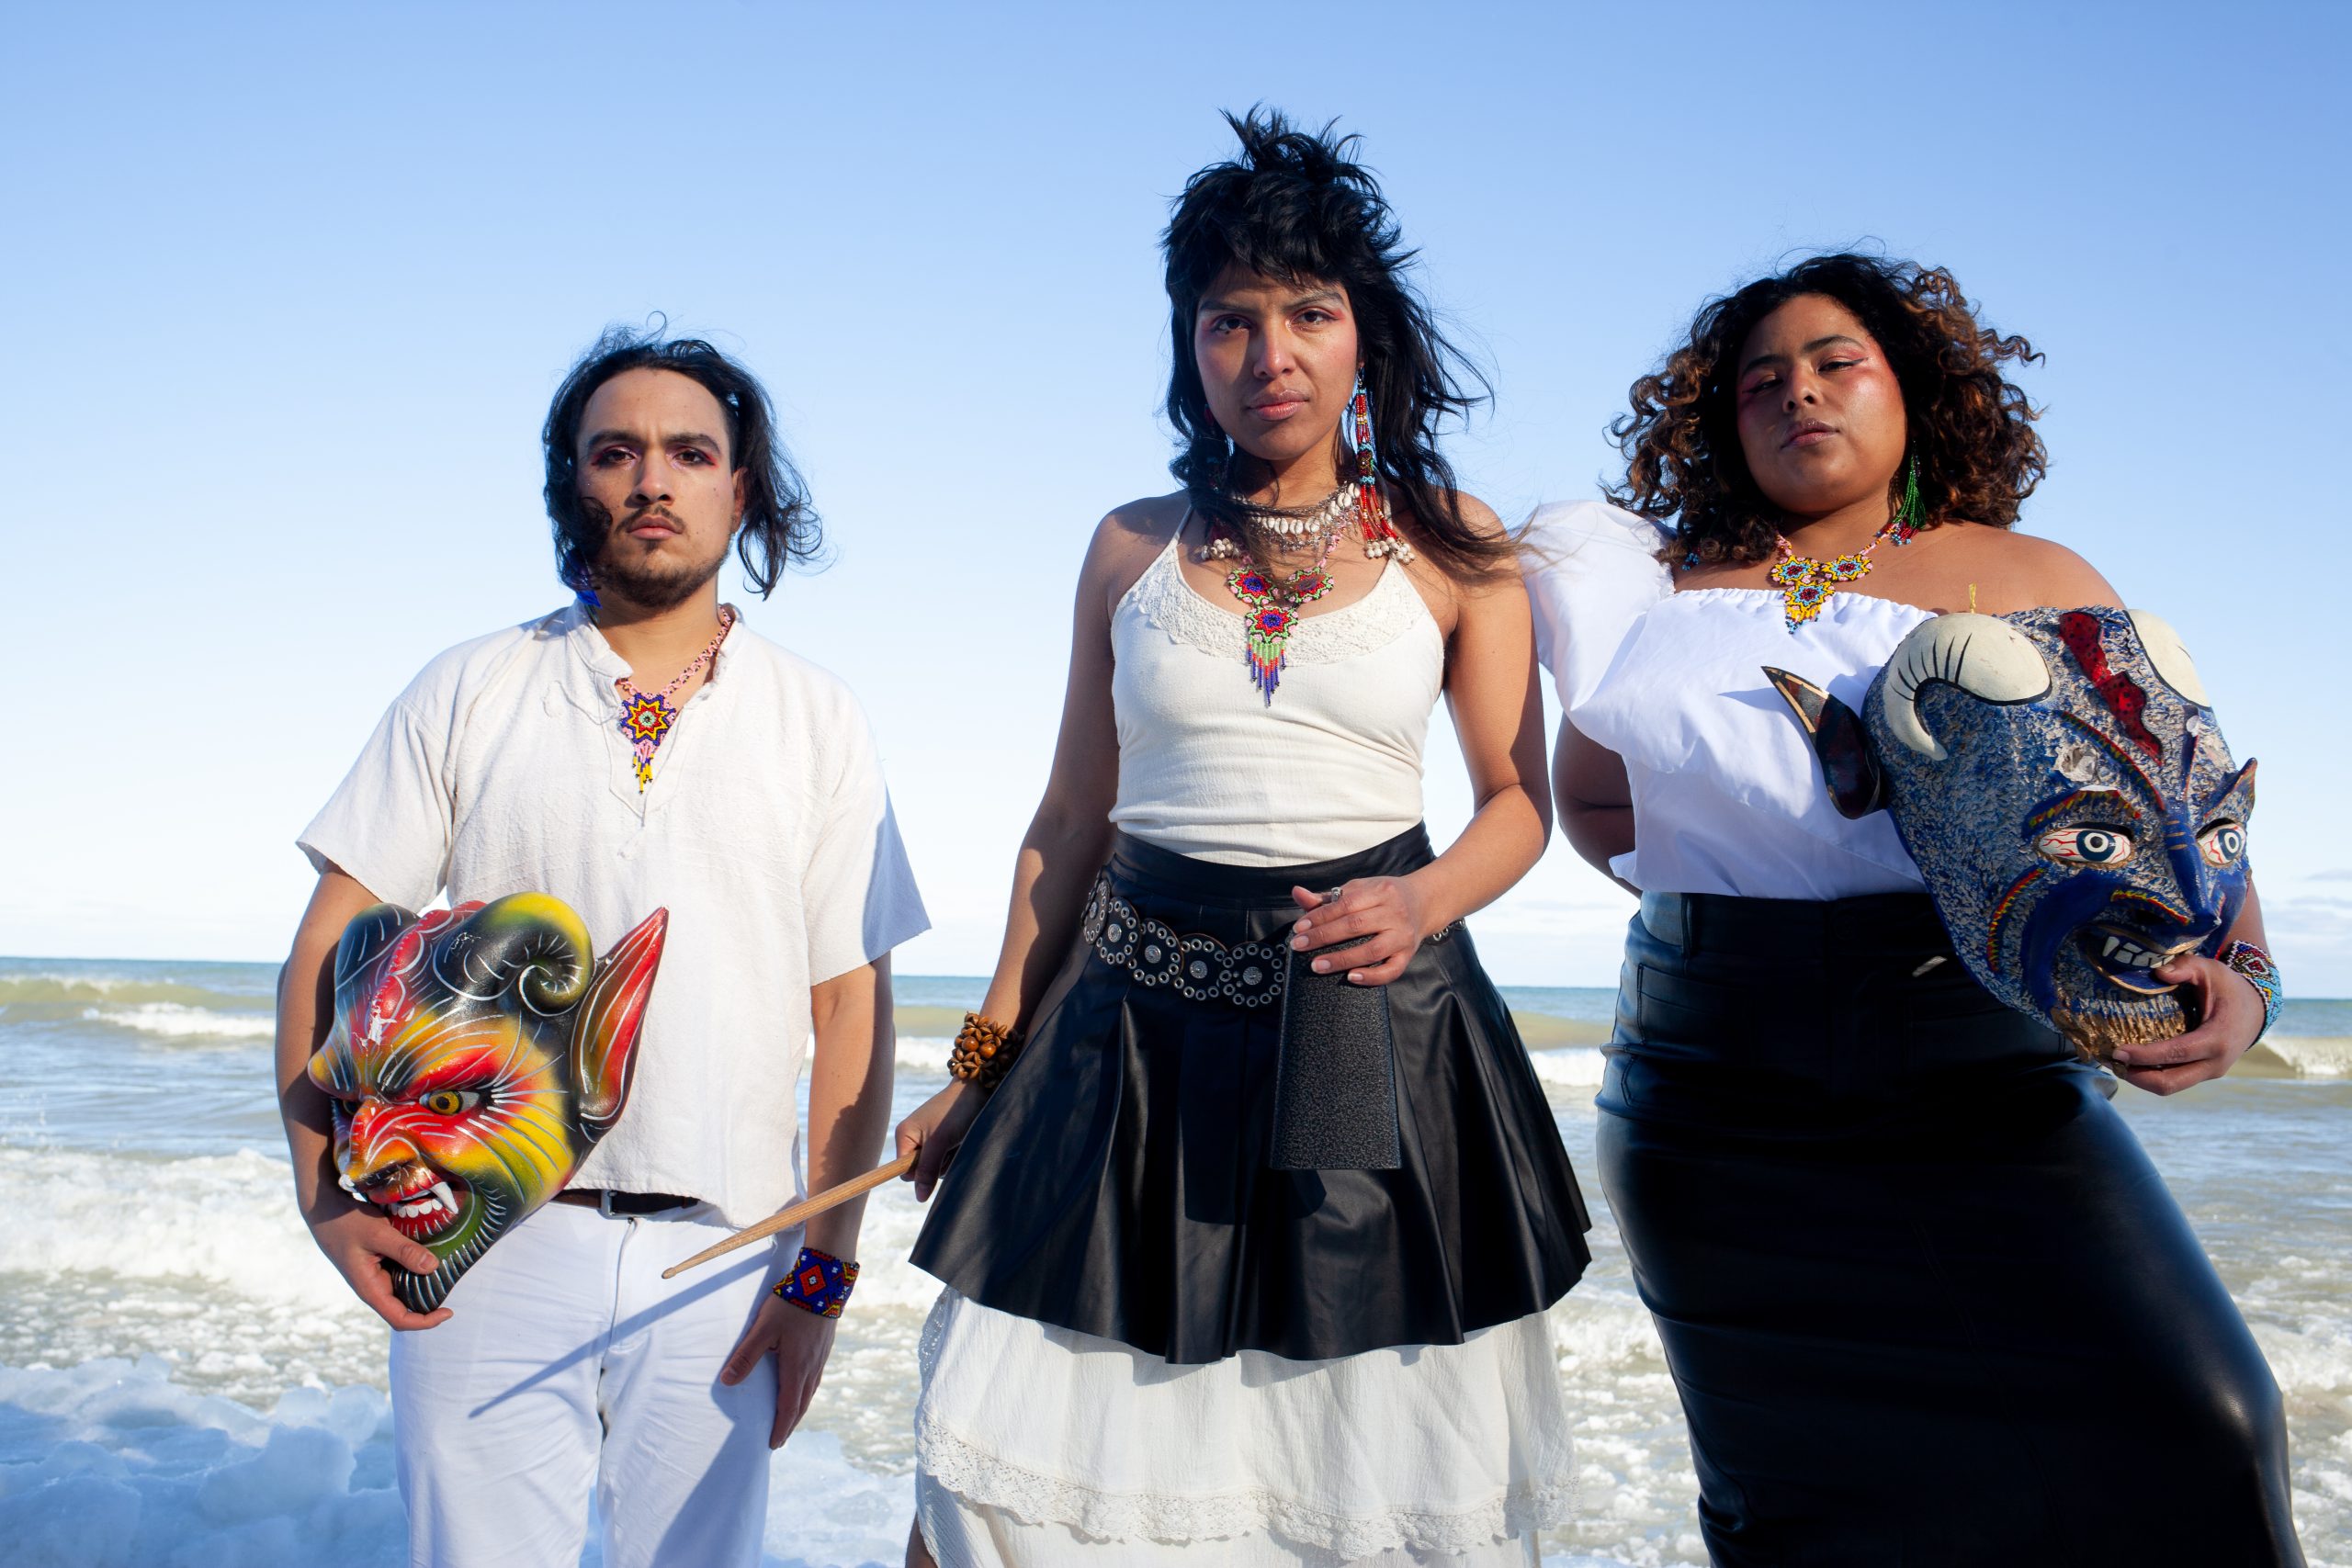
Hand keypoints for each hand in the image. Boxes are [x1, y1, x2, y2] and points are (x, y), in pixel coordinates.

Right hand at [303, 1197, 452, 1331]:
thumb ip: (404, 1251)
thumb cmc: (347, 1223)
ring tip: (448, 1272)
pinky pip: (401, 1273)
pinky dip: (417, 1269)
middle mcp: (373, 1287)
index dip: (425, 1322)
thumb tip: (432, 1267)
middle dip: (429, 1304)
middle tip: (453, 1287)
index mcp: (370, 1289)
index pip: (400, 1319)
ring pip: (404, 1291)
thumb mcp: (378, 1235)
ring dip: (424, 1285)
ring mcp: (375, 1276)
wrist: (325, 1210)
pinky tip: (432, 1255)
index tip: (449, 1312)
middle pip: (405, 1308)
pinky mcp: (378, 1264)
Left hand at [720, 1294, 835, 1447]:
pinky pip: (816, 1378)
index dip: (780, 1428)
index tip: (773, 1444)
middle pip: (801, 1405)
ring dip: (799, 1409)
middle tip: (779, 1439)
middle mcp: (812, 1367)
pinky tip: (803, 1386)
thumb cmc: (791, 1304)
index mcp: (796, 1368)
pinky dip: (807, 1392)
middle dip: (790, 1424)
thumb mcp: (763, 1329)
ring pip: (810, 1392)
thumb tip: (726, 1382)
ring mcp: (821, 1357)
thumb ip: (746, 1356)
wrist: (824, 1282)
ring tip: (790, 1418)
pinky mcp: (825, 1347)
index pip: (788, 1408)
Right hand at [896, 1080, 985, 1201]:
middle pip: (921, 1172)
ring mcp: (929, 1141)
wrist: (977, 1091)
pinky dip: (956, 1154)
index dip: (918, 1173)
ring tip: (958, 1140)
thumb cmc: (955, 1112)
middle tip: (950, 1147)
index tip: (933, 1165)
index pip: (904, 1170)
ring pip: (936, 1169)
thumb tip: (919, 1197)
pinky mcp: (944, 1142)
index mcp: (904, 1135)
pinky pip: (947, 1161)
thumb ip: (927, 1170)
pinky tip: (962, 1140)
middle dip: (938, 1166)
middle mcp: (914, 1139)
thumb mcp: (939, 1142)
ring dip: (950, 1160)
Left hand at [1287, 876, 1433, 986]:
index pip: (1345, 904)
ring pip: (1372, 950)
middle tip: (1299, 946)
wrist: (1424, 902)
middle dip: (1324, 936)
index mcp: (1380, 891)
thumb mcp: (1360, 889)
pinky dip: (1372, 976)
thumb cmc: (1385, 896)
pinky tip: (1351, 977)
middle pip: (1355, 925)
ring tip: (1317, 965)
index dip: (1320, 917)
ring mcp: (1402, 935)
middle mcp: (1394, 912)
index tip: (1299, 928)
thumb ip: (1328, 897)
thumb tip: (1297, 893)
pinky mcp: (1408, 955)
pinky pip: (1392, 970)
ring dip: (1342, 959)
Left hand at [2110, 954, 2264, 1094]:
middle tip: (2108, 1059)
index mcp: (2218, 1039)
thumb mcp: (2210, 970)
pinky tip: (2131, 1062)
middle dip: (2136, 1076)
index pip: (2176, 1054)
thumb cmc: (2229, 988)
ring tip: (2113, 1062)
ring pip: (2170, 1086)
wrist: (2256, 1009)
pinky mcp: (2203, 1073)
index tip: (2117, 1051)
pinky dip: (2150, 1075)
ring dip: (2140, 1078)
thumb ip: (2185, 966)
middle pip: (2170, 1083)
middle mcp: (2216, 1063)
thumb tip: (2158, 972)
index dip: (2145, 1056)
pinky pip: (2174, 1080)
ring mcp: (2210, 1072)